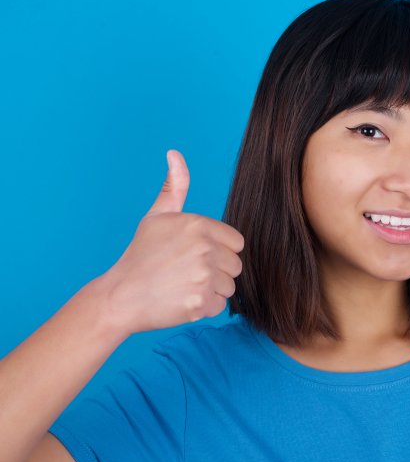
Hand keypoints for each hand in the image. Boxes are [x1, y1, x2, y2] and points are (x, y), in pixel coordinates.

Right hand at [100, 150, 244, 335]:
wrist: (120, 296)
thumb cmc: (141, 255)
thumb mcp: (156, 216)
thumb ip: (174, 187)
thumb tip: (175, 153)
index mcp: (199, 225)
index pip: (236, 242)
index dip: (218, 251)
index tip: (194, 256)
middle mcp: (204, 248)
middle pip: (235, 265)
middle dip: (216, 271)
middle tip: (186, 273)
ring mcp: (203, 275)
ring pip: (230, 286)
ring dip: (211, 290)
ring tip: (183, 285)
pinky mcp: (201, 302)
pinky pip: (220, 305)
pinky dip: (204, 307)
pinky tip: (182, 300)